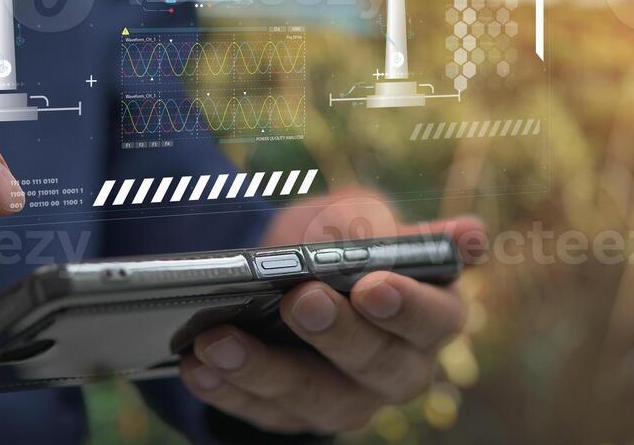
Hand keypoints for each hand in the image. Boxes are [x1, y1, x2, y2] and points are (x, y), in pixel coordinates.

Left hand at [178, 194, 481, 435]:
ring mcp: (349, 399)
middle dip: (336, 334)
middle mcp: (400, 367)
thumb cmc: (339, 240)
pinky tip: (198, 364)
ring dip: (265, 369)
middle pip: (378, 365)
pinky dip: (228, 389)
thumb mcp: (357, 216)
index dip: (407, 306)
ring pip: (316, 399)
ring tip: (220, 338)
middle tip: (300, 300)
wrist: (287, 271)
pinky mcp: (297, 418)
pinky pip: (263, 413)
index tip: (372, 284)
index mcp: (432, 314)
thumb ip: (373, 224)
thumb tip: (430, 236)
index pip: (435, 318)